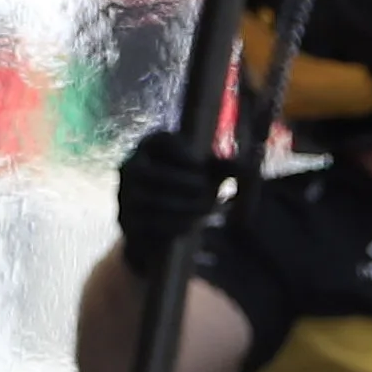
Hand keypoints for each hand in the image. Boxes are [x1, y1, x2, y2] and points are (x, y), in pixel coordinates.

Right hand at [113, 127, 225, 272]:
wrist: (156, 231)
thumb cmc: (187, 193)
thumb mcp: (206, 177)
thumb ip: (225, 168)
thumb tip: (246, 167)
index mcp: (149, 148)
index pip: (160, 139)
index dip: (179, 149)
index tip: (199, 164)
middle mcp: (130, 168)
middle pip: (152, 172)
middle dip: (183, 182)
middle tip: (206, 191)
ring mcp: (126, 196)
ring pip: (153, 200)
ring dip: (184, 206)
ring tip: (206, 211)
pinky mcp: (128, 223)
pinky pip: (150, 223)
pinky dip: (176, 224)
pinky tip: (193, 225)